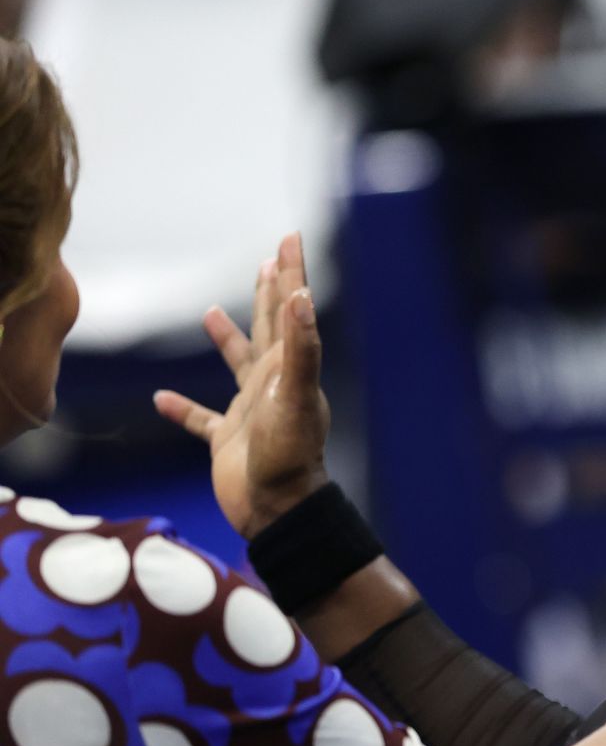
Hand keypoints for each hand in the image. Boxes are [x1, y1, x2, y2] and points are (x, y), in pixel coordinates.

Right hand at [154, 233, 330, 539]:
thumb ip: (301, 347)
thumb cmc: (289, 453)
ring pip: (237, 364)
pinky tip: (162, 399)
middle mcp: (271, 382)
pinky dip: (183, 409)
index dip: (290, 271)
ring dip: (228, 338)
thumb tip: (302, 295)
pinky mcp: (226, 439)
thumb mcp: (296, 395)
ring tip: (212, 311)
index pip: (290, 307)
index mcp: (288, 366)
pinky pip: (201, 419)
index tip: (289, 236)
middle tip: (268, 257)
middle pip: (268, 325)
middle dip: (269, 290)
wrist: (277, 509)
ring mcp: (249, 410)